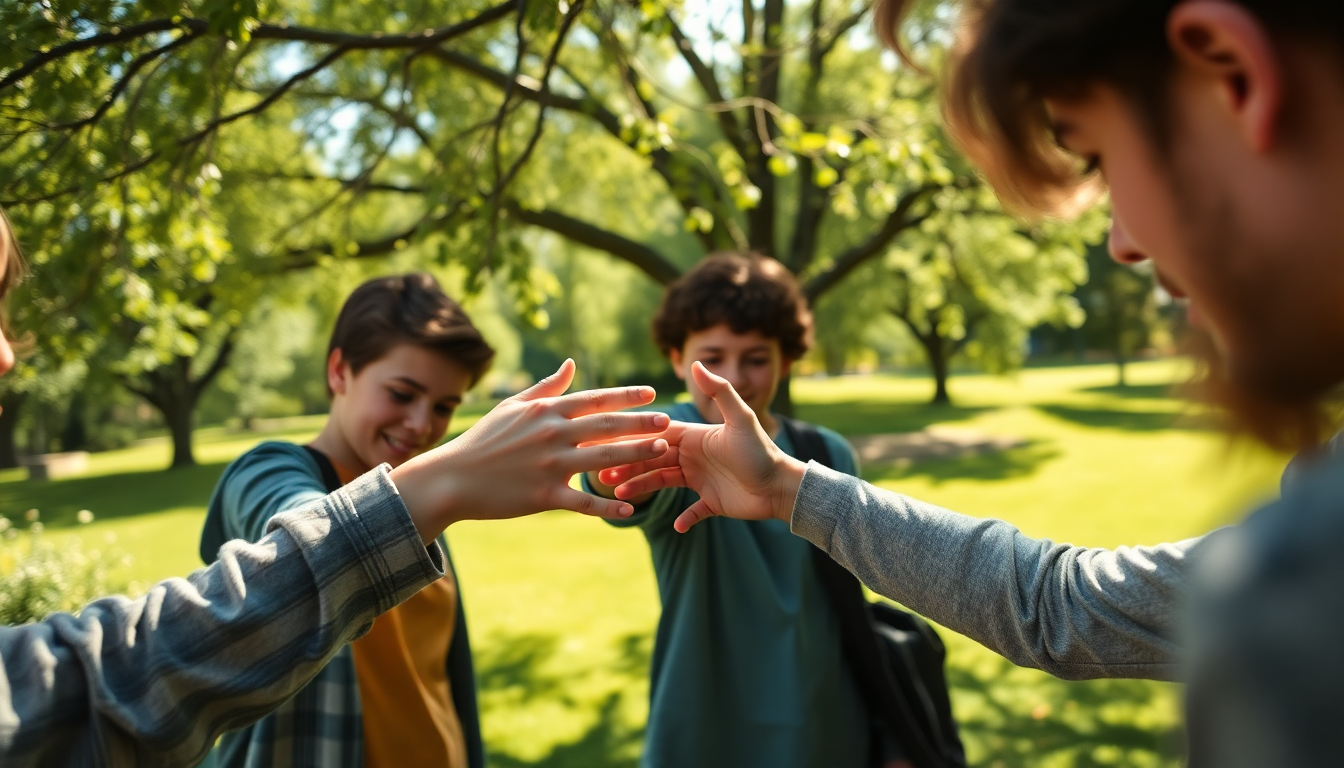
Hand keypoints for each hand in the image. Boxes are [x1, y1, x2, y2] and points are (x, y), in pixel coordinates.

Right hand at [391, 359, 669, 542]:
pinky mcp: (543, 495)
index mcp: (547, 411)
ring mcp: (550, 465)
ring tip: (662, 452)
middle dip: (643, 423)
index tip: (653, 393)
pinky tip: (630, 508)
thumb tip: (572, 365)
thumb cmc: (484, 441)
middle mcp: (552, 434)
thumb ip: (547, 386)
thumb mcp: (512, 406)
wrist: (452, 478)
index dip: (627, 395)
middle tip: (670, 422)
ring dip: (637, 455)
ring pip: (604, 459)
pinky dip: (608, 506)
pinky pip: (583, 502)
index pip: (595, 399)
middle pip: (608, 426)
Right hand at [599, 362, 806, 532]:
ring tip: (620, 497)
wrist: (782, 486)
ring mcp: (701, 480)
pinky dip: (685, 518)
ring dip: (642, 489)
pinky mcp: (712, 502)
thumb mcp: (740, 419)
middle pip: (653, 460)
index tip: (608, 441)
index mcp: (695, 437)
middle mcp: (694, 457)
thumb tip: (696, 364)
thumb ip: (720, 391)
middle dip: (628, 466)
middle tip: (603, 474)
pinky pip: (693, 511)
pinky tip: (677, 526)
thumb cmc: (761, 451)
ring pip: (663, 483)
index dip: (633, 438)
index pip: (657, 435)